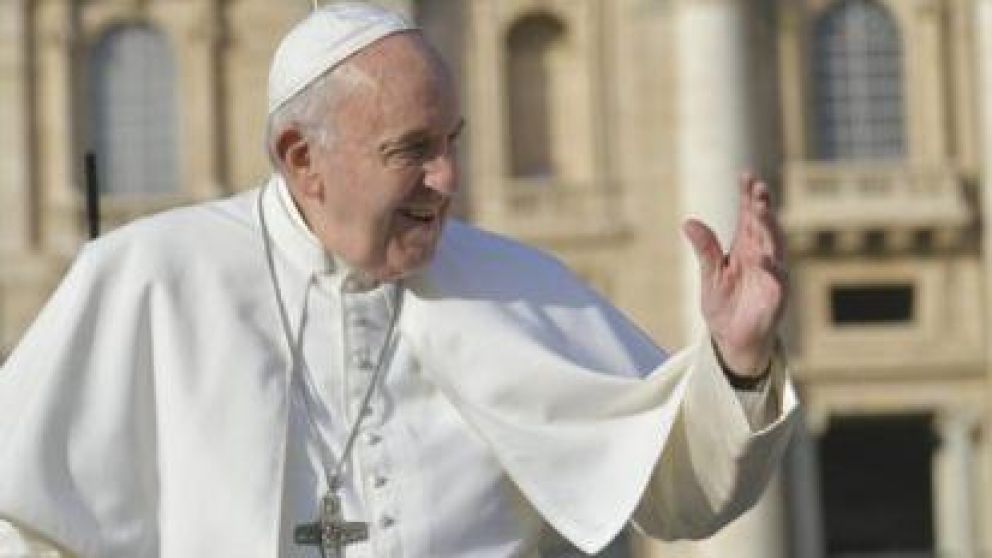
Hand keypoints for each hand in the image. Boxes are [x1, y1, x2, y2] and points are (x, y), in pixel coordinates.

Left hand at [683, 173, 787, 377]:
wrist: (733, 339)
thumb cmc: (724, 304)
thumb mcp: (709, 275)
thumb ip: (704, 249)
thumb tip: (688, 222)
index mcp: (747, 247)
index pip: (749, 216)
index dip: (749, 196)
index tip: (746, 175)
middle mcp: (763, 256)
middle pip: (764, 225)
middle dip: (761, 206)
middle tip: (757, 187)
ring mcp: (773, 274)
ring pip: (775, 245)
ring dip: (769, 227)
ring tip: (761, 208)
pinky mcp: (777, 294)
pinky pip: (776, 279)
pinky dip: (771, 267)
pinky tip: (763, 257)